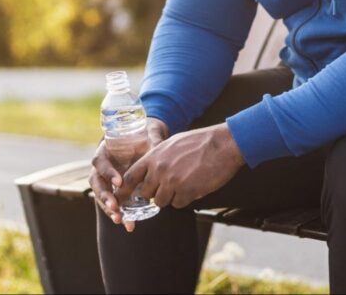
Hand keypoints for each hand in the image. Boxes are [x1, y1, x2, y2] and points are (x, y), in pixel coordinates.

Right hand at [90, 117, 168, 230]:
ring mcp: (106, 180)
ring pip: (101, 196)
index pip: (99, 161)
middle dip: (104, 196)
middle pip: (96, 183)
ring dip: (109, 209)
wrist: (145, 142)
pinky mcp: (115, 191)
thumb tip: (158, 146)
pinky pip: (113, 204)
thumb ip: (152, 141)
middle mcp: (102, 167)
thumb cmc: (143, 137)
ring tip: (120, 220)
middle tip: (115, 206)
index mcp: (105, 151)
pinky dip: (119, 214)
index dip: (107, 172)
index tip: (119, 182)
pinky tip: (128, 224)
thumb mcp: (148, 136)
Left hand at [115, 123, 243, 211]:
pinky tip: (194, 186)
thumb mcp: (173, 143)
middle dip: (154, 193)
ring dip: (170, 197)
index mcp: (154, 156)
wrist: (223, 144)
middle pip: (145, 193)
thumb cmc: (200, 142)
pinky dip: (184, 199)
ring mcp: (172, 182)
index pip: (130, 176)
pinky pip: (178, 204)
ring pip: (161, 202)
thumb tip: (150, 170)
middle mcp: (160, 169)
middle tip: (167, 187)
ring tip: (184, 184)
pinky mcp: (187, 192)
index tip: (121, 196)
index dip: (125, 189)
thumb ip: (158, 157)